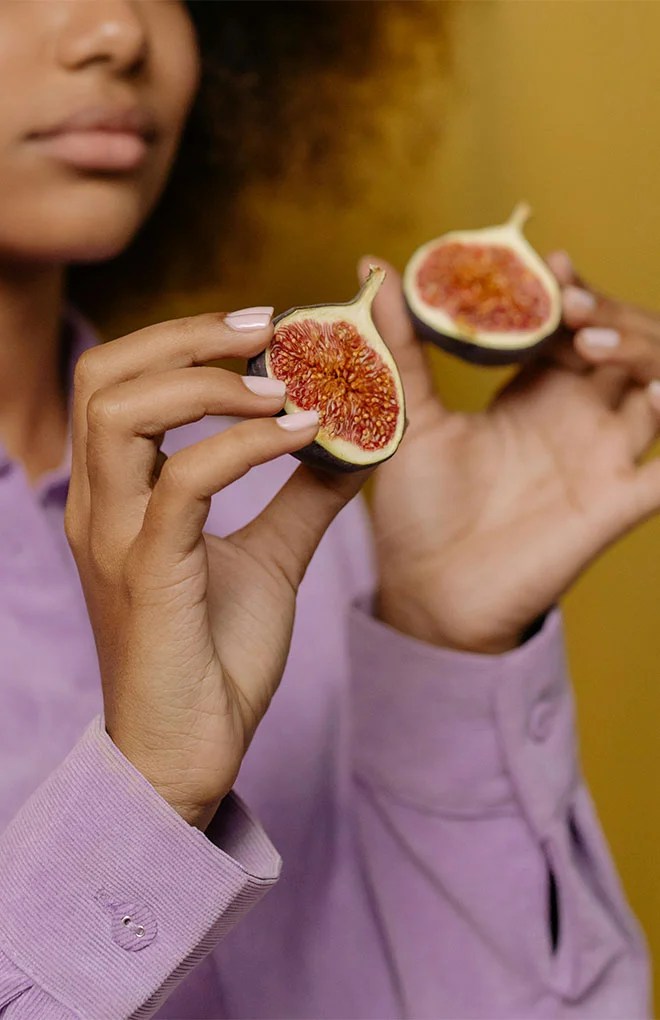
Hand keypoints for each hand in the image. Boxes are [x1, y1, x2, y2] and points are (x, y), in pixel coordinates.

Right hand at [66, 312, 364, 828]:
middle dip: (186, 335)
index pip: (119, 382)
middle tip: (269, 329)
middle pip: (103, 375)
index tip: (264, 332)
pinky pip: (186, 482)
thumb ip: (302, 497)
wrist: (187, 755)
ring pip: (122, 411)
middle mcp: (102, 506)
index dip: (183, 340)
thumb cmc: (214, 657)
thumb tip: (354, 441)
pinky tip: (301, 436)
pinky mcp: (149, 575)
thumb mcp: (269, 559)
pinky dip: (246, 444)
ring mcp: (117, 538)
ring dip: (209, 381)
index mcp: (119, 496)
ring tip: (283, 382)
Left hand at [360, 257, 659, 654]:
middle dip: (607, 314)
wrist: (427, 589)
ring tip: (592, 341)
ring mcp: (601, 459)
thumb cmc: (419, 507)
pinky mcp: (614, 504)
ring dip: (642, 354)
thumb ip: (401, 344)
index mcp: (535, 394)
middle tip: (567, 303)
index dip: (573, 291)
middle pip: (624, 346)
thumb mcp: (408, 416)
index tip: (551, 265)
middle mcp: (577, 418)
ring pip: (657, 389)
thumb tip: (371, 266)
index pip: (575, 325)